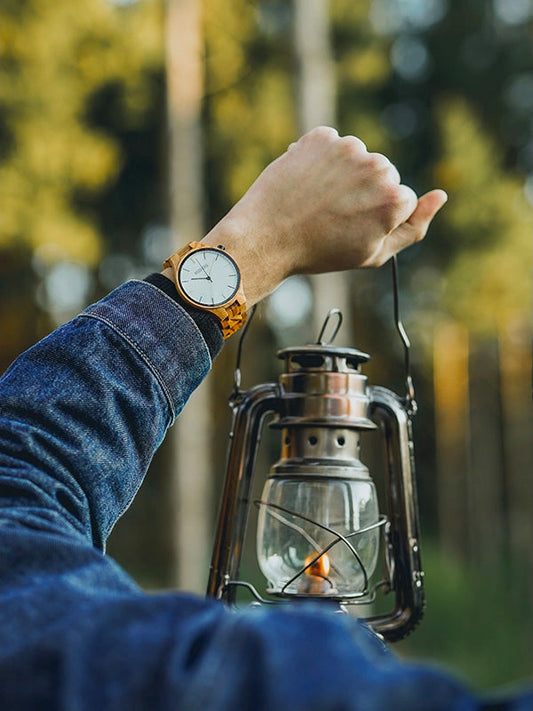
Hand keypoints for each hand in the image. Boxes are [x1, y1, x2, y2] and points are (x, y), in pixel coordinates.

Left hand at [202, 126, 446, 304]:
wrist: (266, 238)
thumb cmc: (321, 252)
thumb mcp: (375, 253)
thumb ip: (414, 227)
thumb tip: (441, 195)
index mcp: (395, 199)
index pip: (402, 200)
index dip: (377, 218)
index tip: (353, 229)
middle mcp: (377, 167)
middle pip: (383, 175)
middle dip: (364, 192)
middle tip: (333, 217)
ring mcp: (348, 148)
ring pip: (358, 159)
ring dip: (343, 175)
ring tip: (316, 201)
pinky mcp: (321, 136)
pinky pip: (332, 145)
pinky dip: (321, 160)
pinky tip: (305, 183)